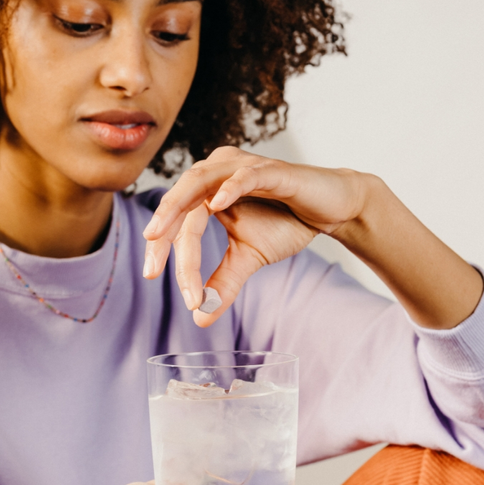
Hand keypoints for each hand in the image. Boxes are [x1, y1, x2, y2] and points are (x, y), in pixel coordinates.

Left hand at [142, 146, 367, 324]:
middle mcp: (218, 171)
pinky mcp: (271, 170)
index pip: (177, 218)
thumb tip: (200, 317)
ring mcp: (242, 167)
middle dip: (161, 233)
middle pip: (179, 199)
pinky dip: (229, 189)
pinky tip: (216, 206)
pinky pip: (244, 176)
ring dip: (177, 209)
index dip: (163, 249)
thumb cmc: (287, 223)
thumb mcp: (247, 258)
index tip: (153, 278)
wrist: (331, 209)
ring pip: (199, 182)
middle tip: (151, 269)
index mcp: (208, 189)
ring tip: (159, 234)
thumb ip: (223, 283)